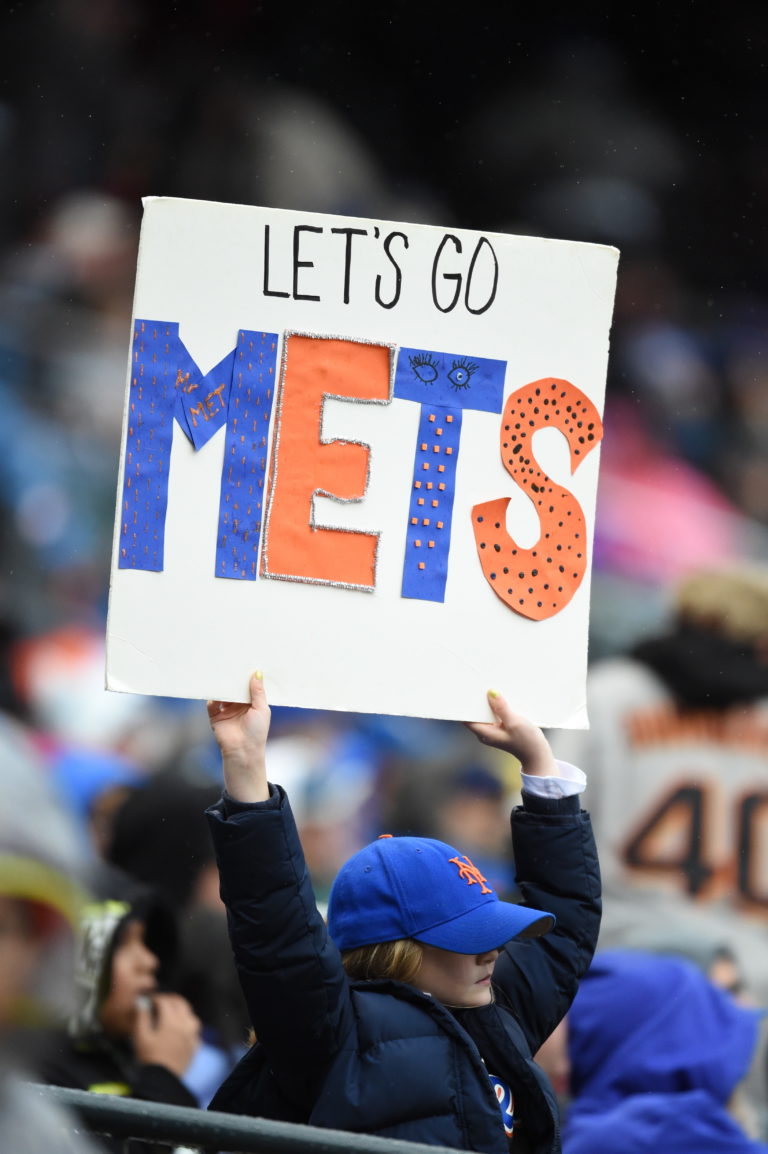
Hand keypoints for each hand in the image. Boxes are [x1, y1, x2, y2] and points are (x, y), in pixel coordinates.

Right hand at [132, 993, 200, 1077]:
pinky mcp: (195, 1047)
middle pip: (181, 1004)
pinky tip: (182, 1029)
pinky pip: (195, 1030)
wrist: (162, 1080)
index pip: (165, 1001)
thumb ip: (141, 1017)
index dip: (156, 999)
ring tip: (172, 1013)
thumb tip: (142, 1003)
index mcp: (171, 1021)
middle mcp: (185, 1025)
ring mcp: (192, 1036)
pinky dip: (188, 1025)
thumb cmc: (148, 1057)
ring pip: (191, 1016)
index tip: (149, 1001)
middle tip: (160, 1002)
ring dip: (182, 1010)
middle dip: (170, 1000)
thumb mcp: (140, 1037)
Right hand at [208, 671, 270, 801]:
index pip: (248, 687)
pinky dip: (211, 697)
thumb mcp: (261, 708)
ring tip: (220, 674)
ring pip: (222, 694)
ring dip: (222, 686)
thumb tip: (257, 672)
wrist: (242, 751)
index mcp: (252, 703)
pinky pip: (211, 704)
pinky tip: (213, 690)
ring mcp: (226, 710)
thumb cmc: (256, 732)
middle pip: (234, 688)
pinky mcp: (215, 716)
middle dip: (232, 679)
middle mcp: (238, 706)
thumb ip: (257, 691)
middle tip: (231, 664)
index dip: (247, 677)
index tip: (246, 662)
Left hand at [465, 690, 556, 776]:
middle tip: (483, 686)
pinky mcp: (502, 727)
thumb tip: (491, 693)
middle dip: (479, 700)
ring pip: (488, 712)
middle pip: (477, 713)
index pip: (467, 717)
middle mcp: (486, 732)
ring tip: (494, 689)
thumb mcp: (514, 722)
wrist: (538, 755)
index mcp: (484, 733)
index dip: (466, 704)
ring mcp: (494, 730)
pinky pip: (496, 714)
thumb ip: (501, 707)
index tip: (468, 691)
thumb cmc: (527, 742)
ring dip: (491, 702)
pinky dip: (499, 707)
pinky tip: (504, 699)